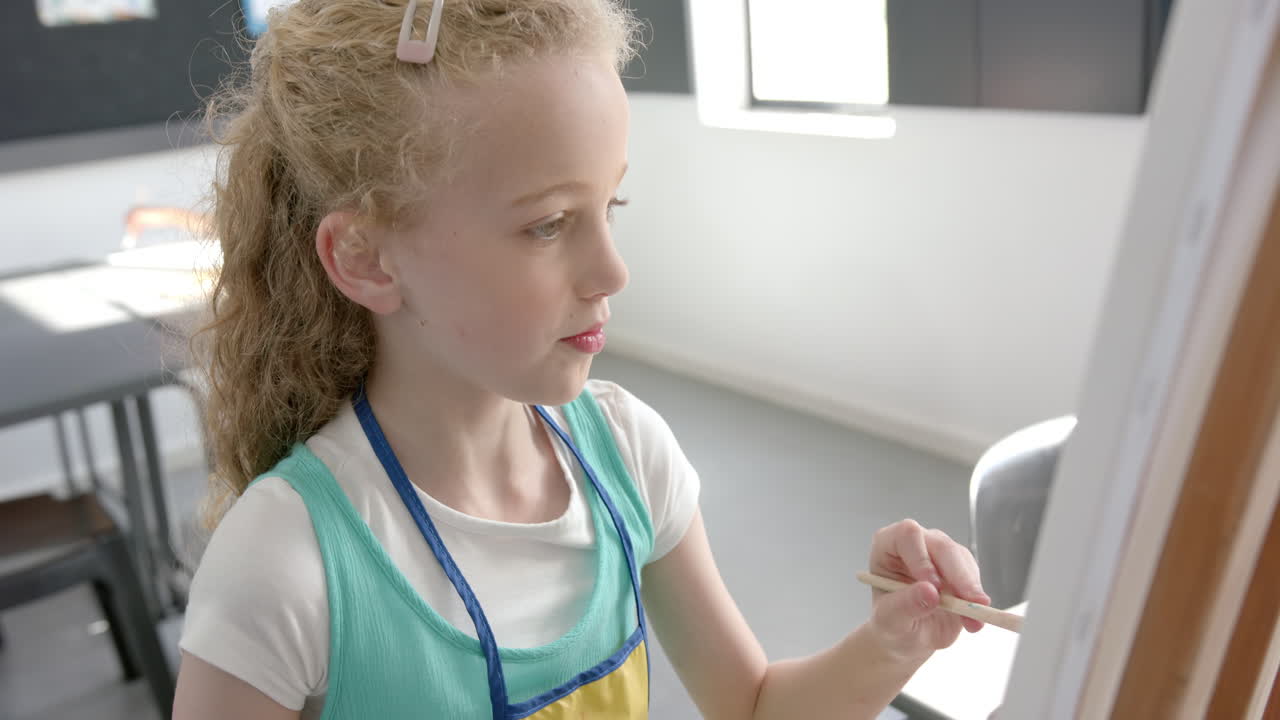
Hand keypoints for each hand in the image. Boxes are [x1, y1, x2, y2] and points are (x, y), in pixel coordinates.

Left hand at [865, 519, 989, 661]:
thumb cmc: (891, 622)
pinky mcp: (959, 567)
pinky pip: (973, 575)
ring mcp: (939, 553)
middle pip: (942, 545)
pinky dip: (976, 599)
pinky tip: (972, 621)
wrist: (907, 637)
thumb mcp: (890, 620)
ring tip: (972, 621)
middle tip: (970, 604)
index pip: (907, 535)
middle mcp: (915, 544)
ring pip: (962, 559)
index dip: (922, 559)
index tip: (934, 586)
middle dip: (958, 576)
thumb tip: (930, 592)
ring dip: (971, 589)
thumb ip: (905, 605)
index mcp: (887, 546)